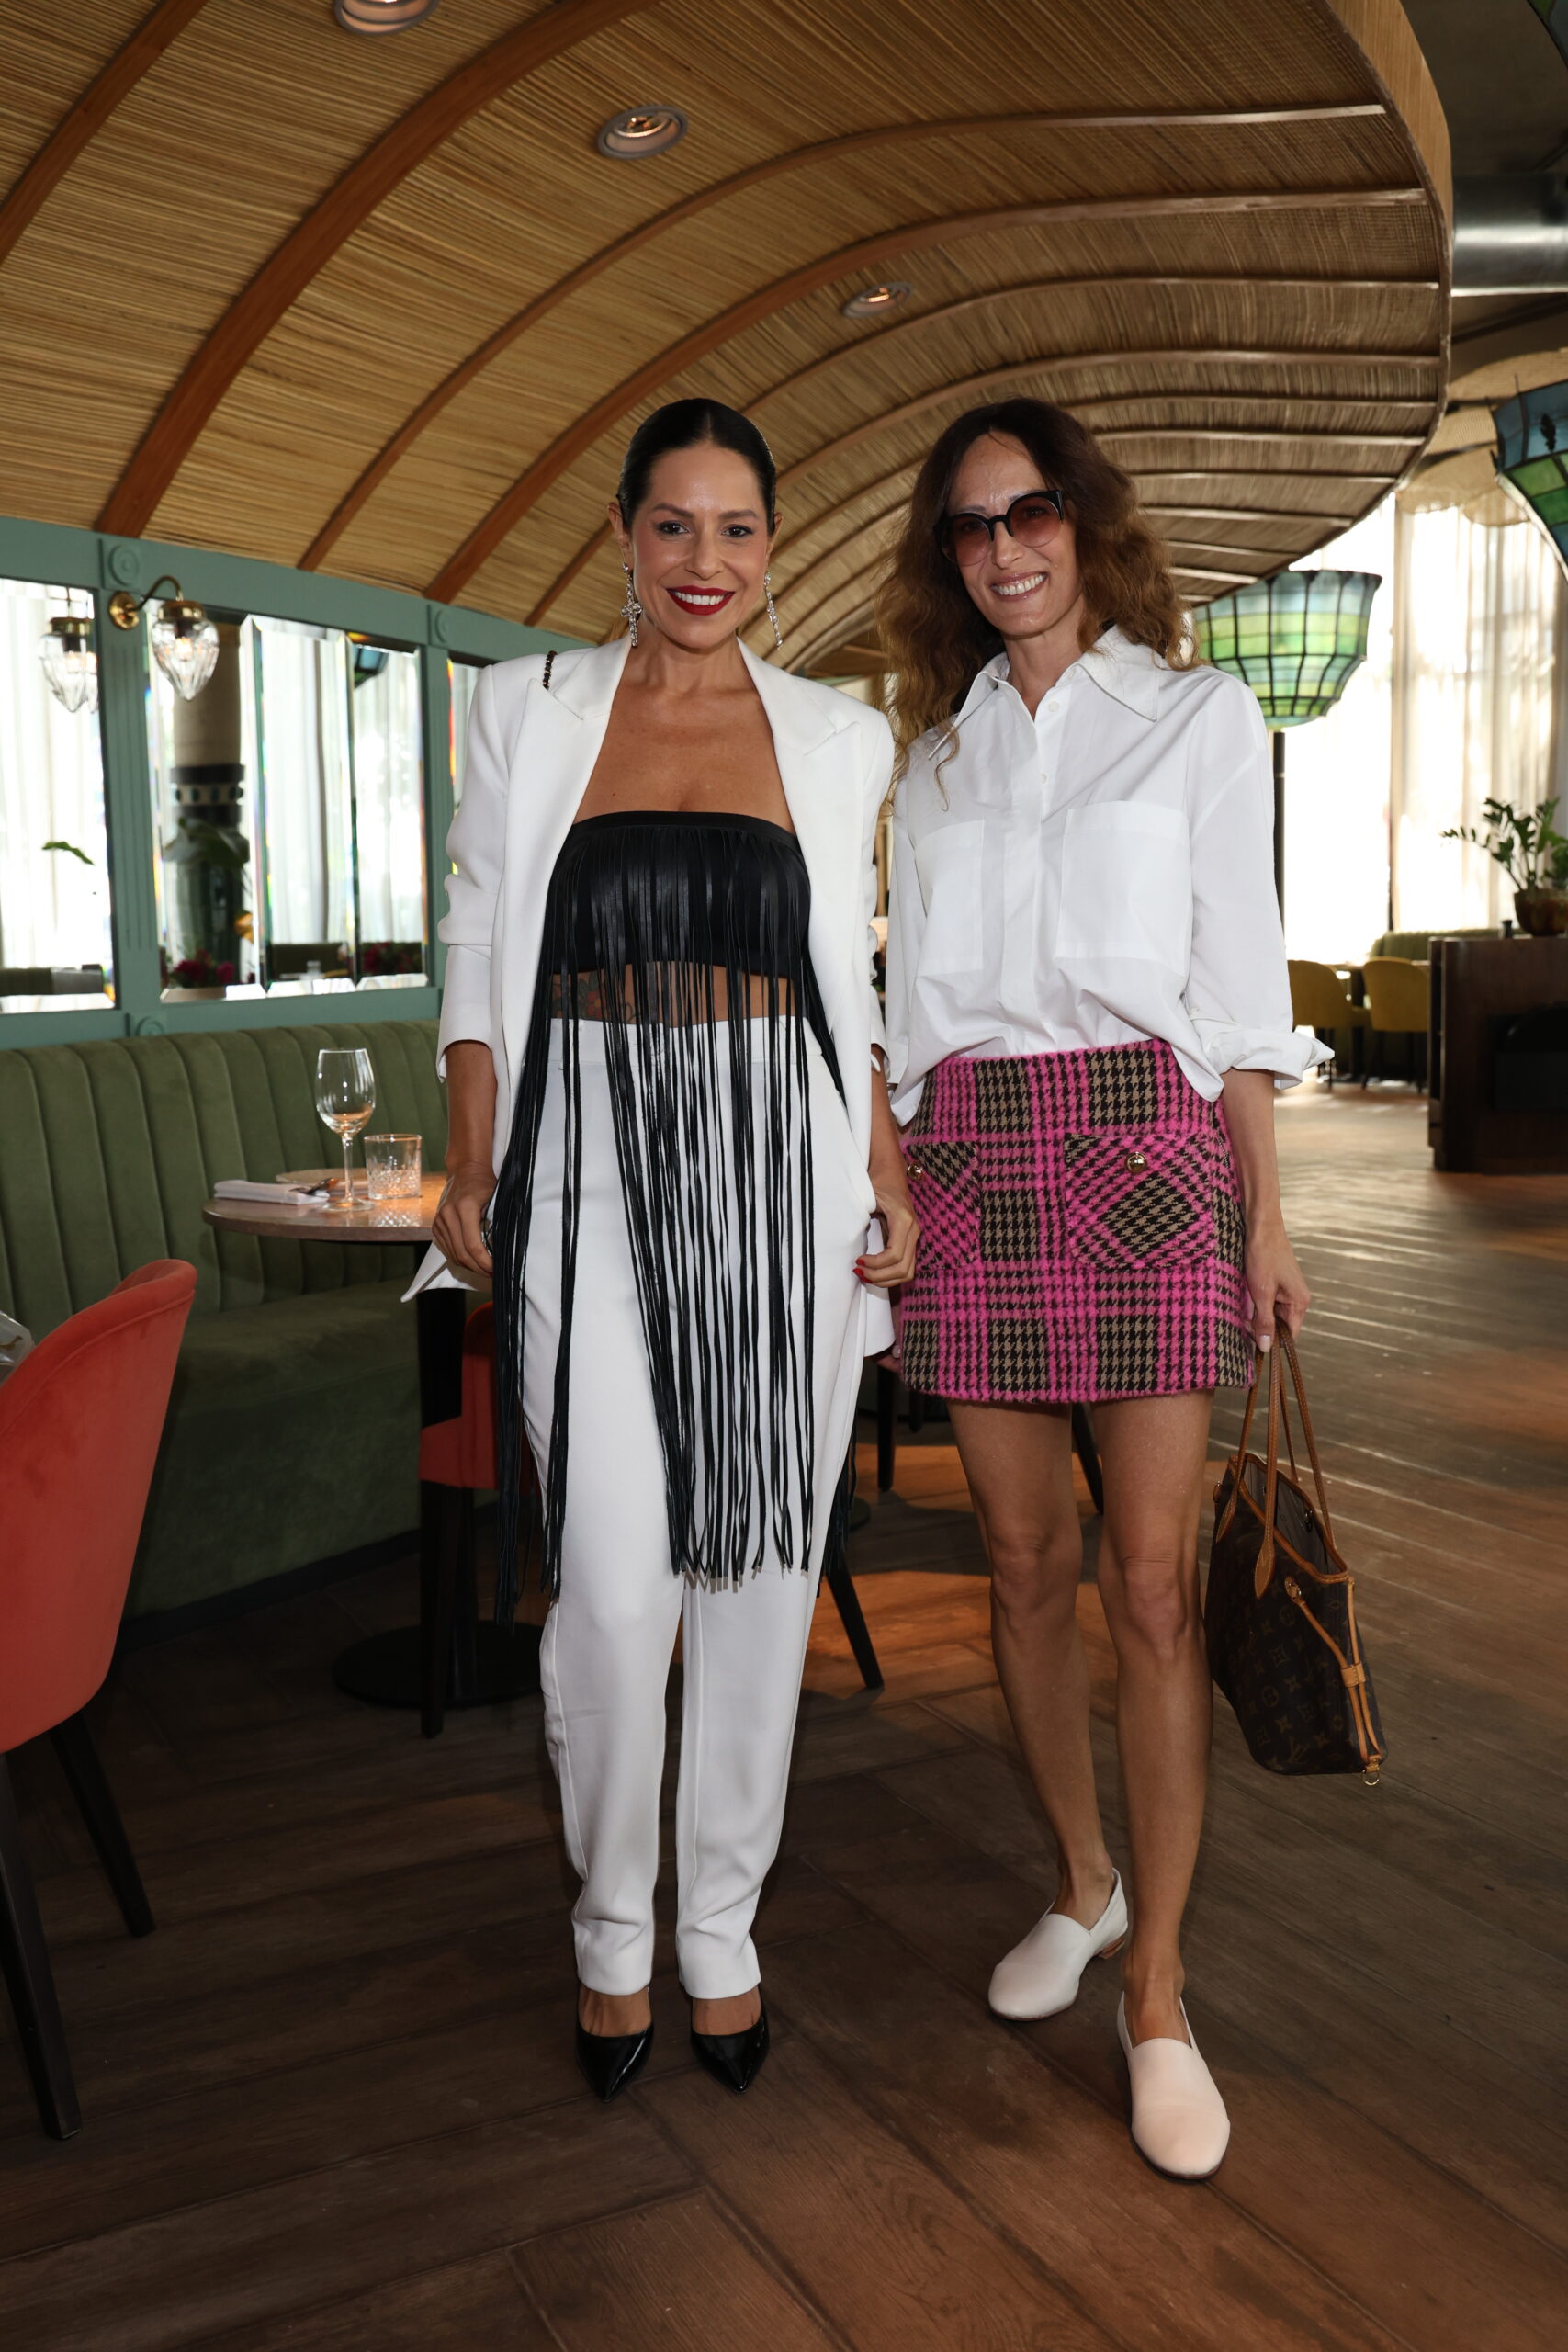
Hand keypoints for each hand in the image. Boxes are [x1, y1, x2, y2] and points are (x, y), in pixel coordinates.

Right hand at [433, 1160, 494, 1276]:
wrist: (466, 1171)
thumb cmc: (485, 1184)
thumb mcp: (497, 1199)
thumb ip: (497, 1222)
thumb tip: (505, 1250)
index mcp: (464, 1207)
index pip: (472, 1245)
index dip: (484, 1262)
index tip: (495, 1269)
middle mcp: (448, 1214)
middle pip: (461, 1253)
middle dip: (478, 1268)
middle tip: (492, 1274)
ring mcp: (439, 1221)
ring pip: (453, 1254)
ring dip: (469, 1266)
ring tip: (484, 1270)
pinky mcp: (436, 1225)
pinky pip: (447, 1249)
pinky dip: (459, 1258)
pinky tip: (472, 1262)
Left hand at [858, 1177, 917, 1289]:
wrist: (890, 1169)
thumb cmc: (877, 1181)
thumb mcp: (867, 1196)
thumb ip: (861, 1216)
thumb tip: (850, 1239)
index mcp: (903, 1220)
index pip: (894, 1255)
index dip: (876, 1264)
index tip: (857, 1260)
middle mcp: (913, 1231)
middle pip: (903, 1269)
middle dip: (879, 1277)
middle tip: (859, 1271)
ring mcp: (914, 1236)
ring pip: (907, 1272)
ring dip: (886, 1279)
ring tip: (865, 1274)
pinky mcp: (909, 1240)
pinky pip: (905, 1266)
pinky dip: (890, 1274)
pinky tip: (873, 1270)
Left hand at [1244, 1211, 1308, 1350]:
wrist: (1261, 1227)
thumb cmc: (1264, 1257)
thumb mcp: (1261, 1292)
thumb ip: (1264, 1321)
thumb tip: (1266, 1347)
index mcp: (1299, 1303)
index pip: (1290, 1336)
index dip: (1272, 1343)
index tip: (1254, 1347)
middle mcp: (1297, 1299)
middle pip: (1280, 1326)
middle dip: (1262, 1329)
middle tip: (1242, 1327)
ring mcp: (1287, 1291)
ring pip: (1272, 1314)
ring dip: (1257, 1316)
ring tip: (1242, 1313)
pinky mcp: (1277, 1284)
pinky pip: (1268, 1302)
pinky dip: (1256, 1305)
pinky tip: (1244, 1302)